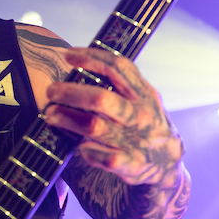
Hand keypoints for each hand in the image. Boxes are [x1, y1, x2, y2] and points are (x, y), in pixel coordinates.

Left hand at [44, 48, 182, 186]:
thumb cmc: (145, 123)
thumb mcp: (144, 99)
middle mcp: (139, 114)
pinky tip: (79, 147)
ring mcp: (135, 140)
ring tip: (50, 115)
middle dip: (71, 93)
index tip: (69, 55)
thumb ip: (123, 83)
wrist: (168, 161)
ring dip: (68, 118)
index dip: (92, 58)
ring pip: (94, 126)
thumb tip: (84, 64)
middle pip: (101, 98)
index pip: (118, 68)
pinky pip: (102, 156)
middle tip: (51, 91)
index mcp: (144, 94)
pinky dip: (87, 150)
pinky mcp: (130, 163)